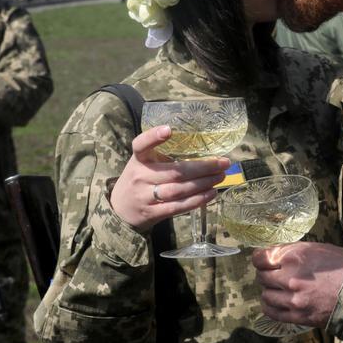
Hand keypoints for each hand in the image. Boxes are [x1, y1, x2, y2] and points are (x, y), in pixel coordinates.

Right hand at [110, 125, 229, 231]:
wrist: (120, 211)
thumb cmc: (139, 181)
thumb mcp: (143, 164)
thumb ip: (163, 156)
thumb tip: (203, 151)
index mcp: (138, 159)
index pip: (141, 145)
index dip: (153, 137)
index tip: (169, 129)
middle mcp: (140, 176)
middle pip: (174, 171)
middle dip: (202, 167)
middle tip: (223, 162)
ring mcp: (145, 196)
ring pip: (179, 190)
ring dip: (203, 184)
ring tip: (220, 177)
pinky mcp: (152, 213)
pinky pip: (178, 207)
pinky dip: (197, 200)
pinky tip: (211, 193)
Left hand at [251, 242, 342, 326]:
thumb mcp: (318, 249)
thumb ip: (294, 252)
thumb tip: (276, 256)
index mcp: (295, 256)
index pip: (261, 257)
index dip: (259, 258)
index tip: (262, 259)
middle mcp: (290, 277)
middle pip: (261, 276)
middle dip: (265, 274)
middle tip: (272, 274)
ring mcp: (293, 299)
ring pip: (265, 295)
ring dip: (268, 291)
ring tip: (277, 289)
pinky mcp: (298, 316)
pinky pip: (272, 312)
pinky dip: (270, 306)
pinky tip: (275, 303)